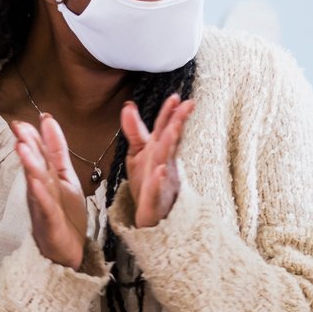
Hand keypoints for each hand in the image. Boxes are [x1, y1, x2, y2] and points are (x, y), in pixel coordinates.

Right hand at [12, 115, 87, 269]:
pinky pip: (44, 206)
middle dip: (27, 146)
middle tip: (19, 127)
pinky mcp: (49, 223)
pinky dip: (40, 194)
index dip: (32, 136)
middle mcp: (39, 190)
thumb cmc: (63, 215)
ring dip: (29, 165)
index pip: (38, 153)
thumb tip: (47, 119)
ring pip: (36, 183)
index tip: (25, 120)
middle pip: (33, 165)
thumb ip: (57, 151)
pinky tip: (35, 182)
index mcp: (45, 178)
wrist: (67, 252)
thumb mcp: (65, 176)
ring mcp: (42, 206)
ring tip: (23, 148)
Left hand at [120, 94, 195, 228]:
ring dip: (169, 145)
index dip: (169, 113)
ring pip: (165, 160)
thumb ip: (134, 130)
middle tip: (185, 106)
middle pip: (169, 140)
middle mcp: (164, 162)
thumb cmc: (147, 182)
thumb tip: (128, 105)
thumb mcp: (137, 153)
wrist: (151, 214)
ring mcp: (162, 181)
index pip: (164, 129)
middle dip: (176, 123)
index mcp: (159, 150)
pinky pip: (156, 189)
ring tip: (173, 129)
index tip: (175, 97)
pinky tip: (159, 171)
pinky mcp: (154, 200)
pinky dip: (158, 180)